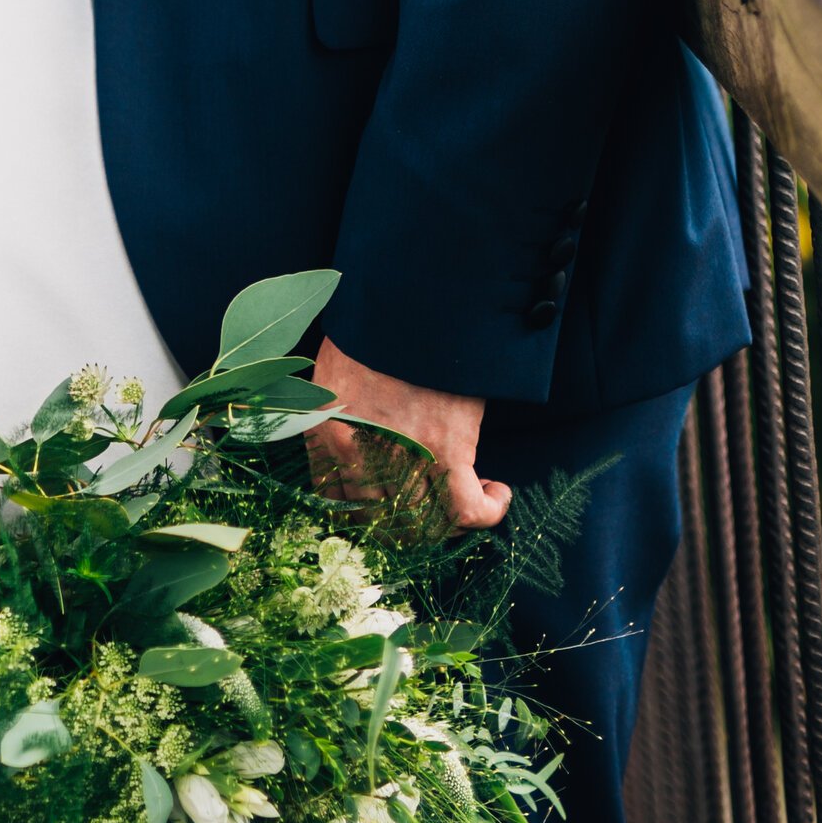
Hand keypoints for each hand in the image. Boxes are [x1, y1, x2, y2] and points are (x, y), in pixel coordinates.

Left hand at [307, 336, 511, 530]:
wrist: (407, 297)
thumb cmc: (372, 328)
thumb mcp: (332, 373)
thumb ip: (333, 415)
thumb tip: (355, 443)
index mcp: (326, 435)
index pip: (338, 504)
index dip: (368, 512)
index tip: (390, 503)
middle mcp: (359, 456)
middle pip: (383, 524)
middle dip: (409, 525)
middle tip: (432, 504)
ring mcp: (403, 457)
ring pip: (424, 525)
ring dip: (448, 521)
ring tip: (467, 497)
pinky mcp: (447, 448)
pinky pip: (466, 510)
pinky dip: (486, 512)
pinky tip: (495, 491)